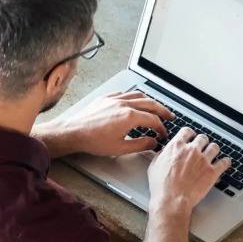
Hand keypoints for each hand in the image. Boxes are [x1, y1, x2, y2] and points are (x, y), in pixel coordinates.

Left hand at [35, 91, 172, 156]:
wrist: (73, 133)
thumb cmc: (92, 141)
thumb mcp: (120, 148)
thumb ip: (140, 145)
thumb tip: (153, 142)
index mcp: (129, 116)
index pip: (153, 120)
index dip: (161, 127)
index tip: (162, 134)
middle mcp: (123, 104)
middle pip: (150, 103)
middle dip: (162, 110)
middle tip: (169, 116)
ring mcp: (114, 99)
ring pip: (138, 95)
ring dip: (150, 101)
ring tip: (155, 107)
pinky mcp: (105, 98)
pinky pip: (124, 93)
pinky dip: (134, 97)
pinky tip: (134, 101)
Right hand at [147, 128, 230, 218]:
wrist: (171, 200)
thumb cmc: (161, 186)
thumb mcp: (154, 165)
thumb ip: (162, 154)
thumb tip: (166, 151)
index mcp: (176, 147)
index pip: (187, 131)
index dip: (189, 134)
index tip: (190, 137)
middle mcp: (191, 150)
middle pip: (203, 138)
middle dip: (202, 142)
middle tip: (201, 147)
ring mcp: (203, 160)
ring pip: (215, 147)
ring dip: (213, 150)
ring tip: (212, 154)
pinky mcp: (212, 172)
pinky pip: (225, 162)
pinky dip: (225, 162)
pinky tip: (223, 163)